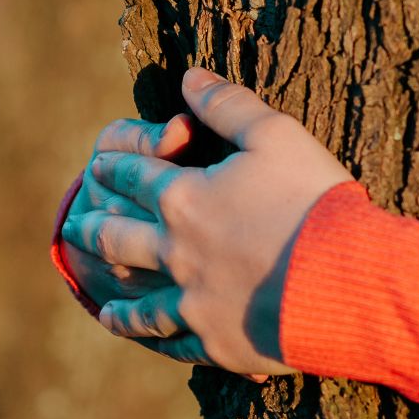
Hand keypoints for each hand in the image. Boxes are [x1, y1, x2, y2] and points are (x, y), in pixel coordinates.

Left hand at [61, 67, 353, 375]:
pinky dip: (152, 338)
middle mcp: (175, 251)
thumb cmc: (313, 201)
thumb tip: (189, 77)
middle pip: (120, 239)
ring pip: (139, 301)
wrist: (344, 281)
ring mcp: (191, 300)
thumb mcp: (276, 135)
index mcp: (185, 197)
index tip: (96, 166)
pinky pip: (172, 341)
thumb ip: (227, 105)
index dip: (114, 167)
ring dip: (116, 296)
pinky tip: (143, 338)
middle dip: (95, 228)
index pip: (134, 176)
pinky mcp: (214, 341)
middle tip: (75, 227)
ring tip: (100, 297)